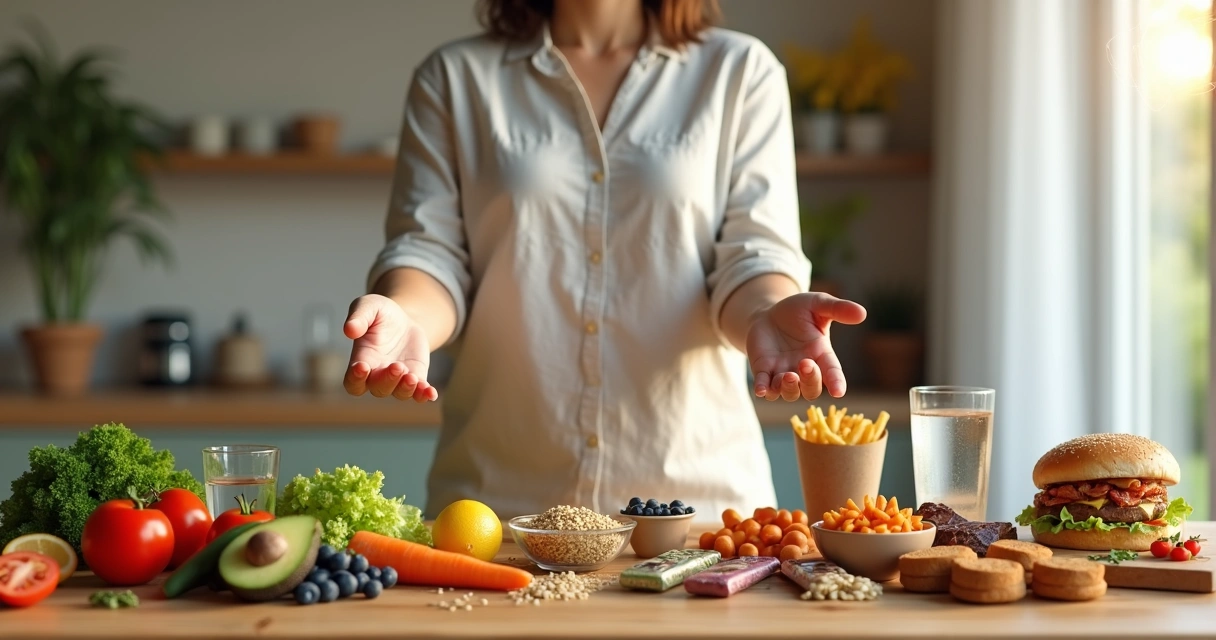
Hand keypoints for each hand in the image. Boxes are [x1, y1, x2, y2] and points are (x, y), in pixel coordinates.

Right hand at [342, 294, 436, 401]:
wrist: (404, 319)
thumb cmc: (380, 313)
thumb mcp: (369, 306)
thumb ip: (359, 316)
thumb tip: (349, 329)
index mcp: (361, 360)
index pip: (352, 381)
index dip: (355, 378)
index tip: (362, 366)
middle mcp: (377, 374)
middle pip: (378, 389)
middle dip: (388, 380)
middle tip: (397, 366)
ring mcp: (398, 379)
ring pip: (399, 393)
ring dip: (406, 389)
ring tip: (413, 377)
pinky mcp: (416, 377)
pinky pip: (419, 393)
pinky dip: (424, 395)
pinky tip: (431, 393)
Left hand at [746, 292, 866, 400]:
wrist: (768, 314)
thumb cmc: (797, 310)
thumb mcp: (817, 304)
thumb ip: (837, 309)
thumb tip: (862, 313)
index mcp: (821, 354)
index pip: (832, 372)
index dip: (836, 382)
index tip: (838, 392)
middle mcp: (804, 369)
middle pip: (811, 388)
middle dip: (810, 380)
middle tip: (806, 364)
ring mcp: (783, 373)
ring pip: (789, 393)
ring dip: (789, 388)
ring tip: (788, 375)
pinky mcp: (764, 372)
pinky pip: (765, 388)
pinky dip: (763, 390)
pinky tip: (760, 390)